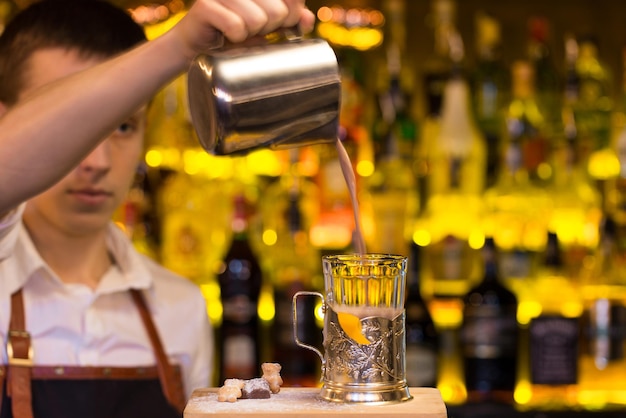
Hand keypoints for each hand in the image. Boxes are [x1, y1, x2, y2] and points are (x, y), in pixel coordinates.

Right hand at [172, 0, 315, 60]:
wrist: (198, 45)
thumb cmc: (235, 33)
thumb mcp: (268, 26)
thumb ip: (291, 18)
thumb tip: (308, 19)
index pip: (292, 0)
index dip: (290, 16)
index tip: (279, 23)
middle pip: (278, 12)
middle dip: (269, 29)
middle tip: (253, 30)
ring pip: (257, 20)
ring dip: (250, 35)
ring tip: (239, 33)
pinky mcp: (206, 5)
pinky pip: (236, 27)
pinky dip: (234, 38)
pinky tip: (226, 36)